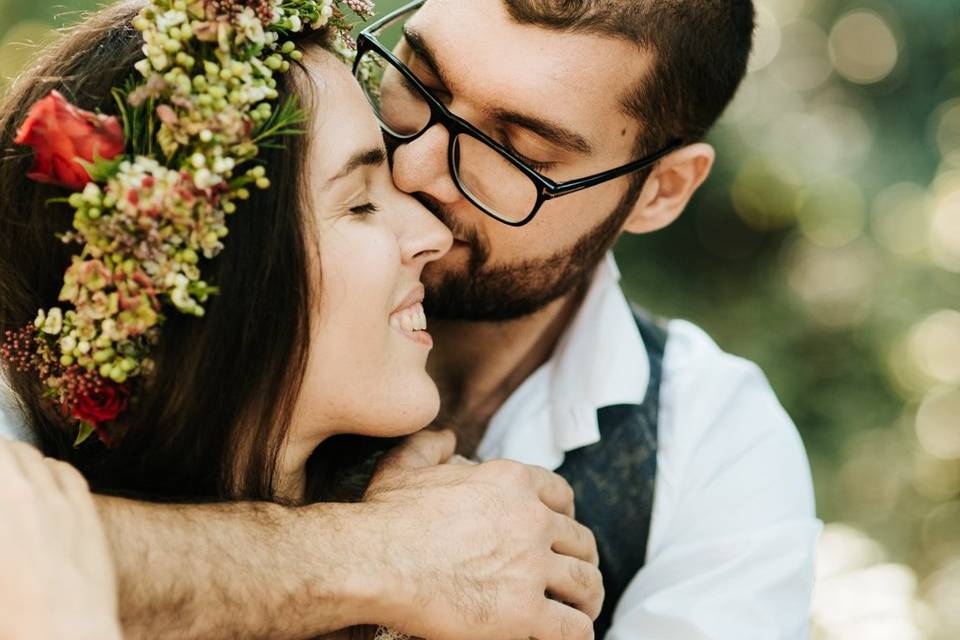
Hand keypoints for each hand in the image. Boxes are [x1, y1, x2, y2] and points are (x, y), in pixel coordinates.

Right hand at [0, 439, 120, 639]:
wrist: (63, 636)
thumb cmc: (13, 616)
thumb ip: (2, 526)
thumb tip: (6, 527)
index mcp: (1, 505)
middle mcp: (23, 496)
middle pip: (7, 452)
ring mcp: (58, 501)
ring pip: (35, 459)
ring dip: (19, 459)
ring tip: (10, 470)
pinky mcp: (86, 511)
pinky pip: (66, 473)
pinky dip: (50, 469)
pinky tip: (44, 478)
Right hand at [361, 430, 602, 639]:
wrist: (375, 562)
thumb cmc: (386, 518)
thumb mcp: (405, 465)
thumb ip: (431, 446)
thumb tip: (447, 436)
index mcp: (510, 482)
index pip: (562, 494)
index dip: (566, 515)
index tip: (561, 531)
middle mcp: (530, 519)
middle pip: (581, 540)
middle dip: (581, 559)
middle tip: (574, 575)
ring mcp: (530, 566)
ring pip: (585, 583)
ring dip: (588, 598)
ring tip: (581, 610)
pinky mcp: (524, 612)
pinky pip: (572, 628)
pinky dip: (577, 633)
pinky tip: (569, 635)